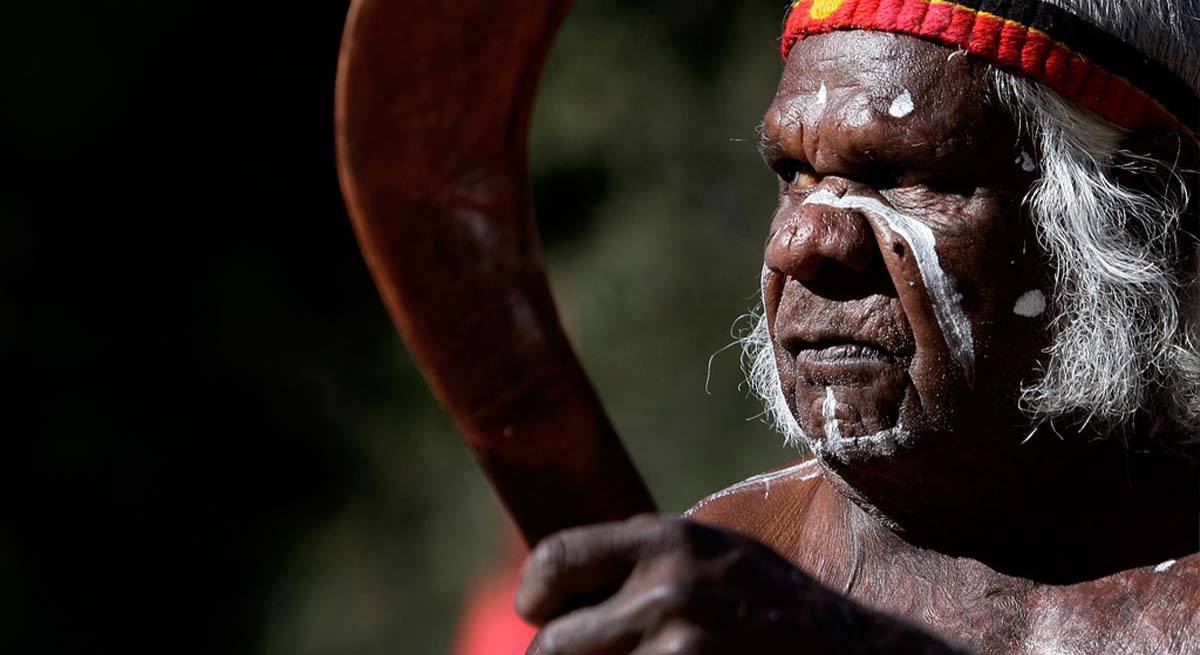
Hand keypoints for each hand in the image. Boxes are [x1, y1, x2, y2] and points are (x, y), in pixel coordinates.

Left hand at [516, 515, 964, 654]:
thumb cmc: (778, 611)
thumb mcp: (717, 556)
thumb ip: (646, 561)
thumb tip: (556, 586)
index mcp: (668, 539)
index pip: (553, 561)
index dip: (538, 597)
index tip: (545, 615)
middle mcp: (669, 588)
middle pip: (554, 645)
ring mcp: (683, 647)